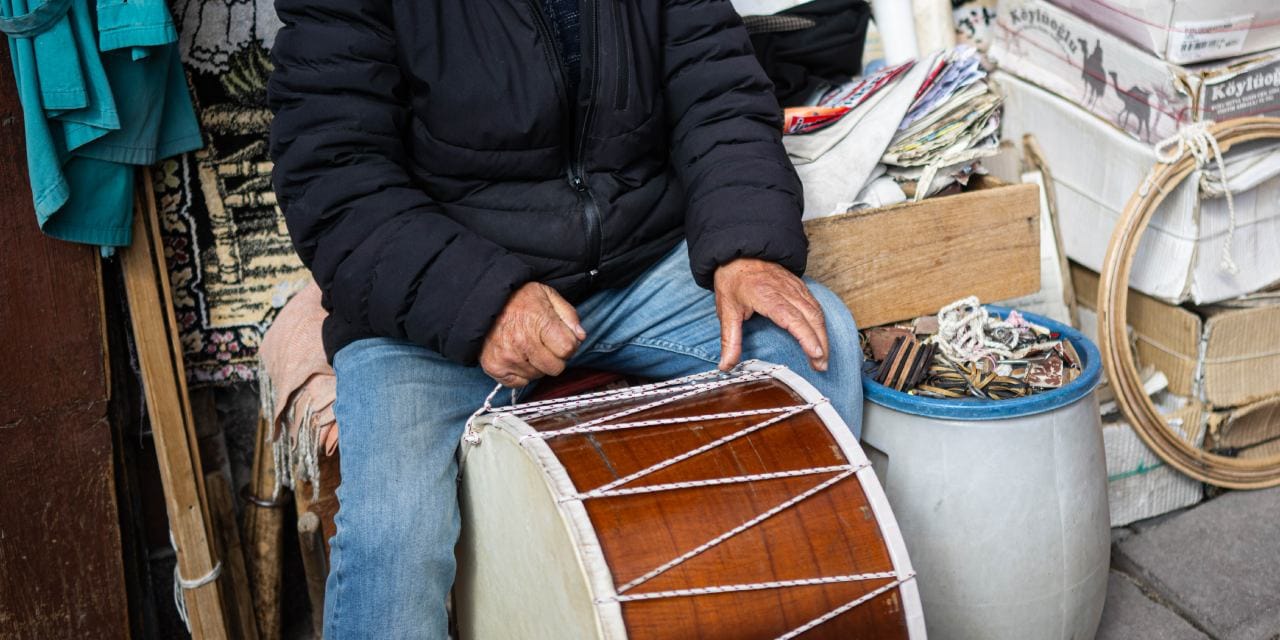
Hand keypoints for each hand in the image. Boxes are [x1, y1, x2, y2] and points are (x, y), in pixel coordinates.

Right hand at [479, 283, 585, 387]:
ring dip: (537, 365)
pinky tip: (517, 356)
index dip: (568, 345)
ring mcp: (507, 356)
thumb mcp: (547, 295)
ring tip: (528, 347)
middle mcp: (522, 342)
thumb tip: (580, 336)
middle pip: (555, 368)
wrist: (483, 301)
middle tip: (544, 344)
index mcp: (539, 322)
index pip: (568, 349)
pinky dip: (521, 373)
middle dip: (555, 358)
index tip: (560, 338)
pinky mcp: (494, 367)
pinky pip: (519, 383)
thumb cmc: (518, 298)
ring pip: (538, 376)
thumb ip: (568, 315)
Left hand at [713, 258, 828, 371]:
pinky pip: (815, 305)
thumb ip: (729, 340)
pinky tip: (820, 336)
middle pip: (811, 318)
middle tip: (821, 366)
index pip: (793, 319)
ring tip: (823, 357)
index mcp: (768, 297)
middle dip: (820, 343)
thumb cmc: (733, 280)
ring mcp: (795, 287)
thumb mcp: (726, 310)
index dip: (807, 337)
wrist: (739, 251)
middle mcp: (786, 291)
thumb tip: (726, 365)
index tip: (816, 354)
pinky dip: (820, 322)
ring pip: (816, 312)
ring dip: (823, 335)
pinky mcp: (799, 286)